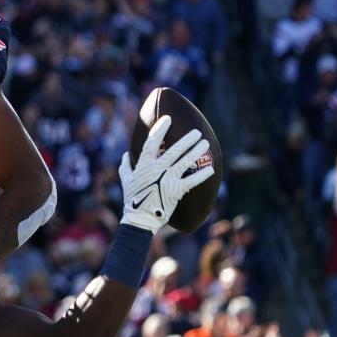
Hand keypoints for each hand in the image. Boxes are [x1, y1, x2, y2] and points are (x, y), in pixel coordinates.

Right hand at [119, 115, 214, 232]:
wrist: (140, 218)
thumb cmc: (133, 199)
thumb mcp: (126, 180)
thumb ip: (126, 166)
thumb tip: (126, 155)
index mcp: (144, 165)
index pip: (152, 142)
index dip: (160, 128)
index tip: (168, 119)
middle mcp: (156, 170)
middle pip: (174, 150)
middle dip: (187, 140)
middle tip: (197, 132)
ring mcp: (167, 180)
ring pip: (185, 161)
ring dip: (196, 151)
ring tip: (205, 143)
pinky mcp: (176, 191)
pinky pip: (192, 181)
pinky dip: (202, 175)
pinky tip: (211, 169)